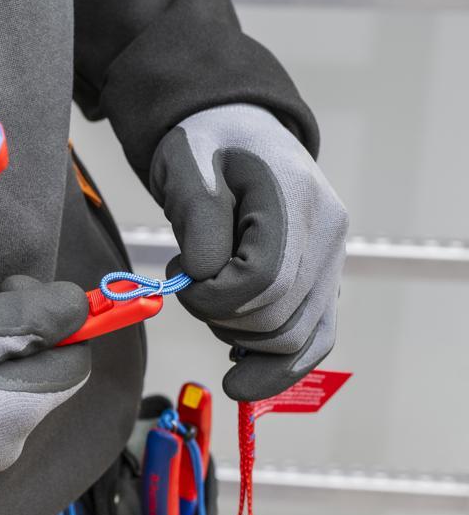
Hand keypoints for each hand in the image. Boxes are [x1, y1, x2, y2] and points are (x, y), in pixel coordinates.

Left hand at [150, 104, 347, 400]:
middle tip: (190, 285)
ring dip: (238, 338)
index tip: (183, 277)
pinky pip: (312, 343)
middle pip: (278, 320)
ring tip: (211, 300)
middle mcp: (328, 238)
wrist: (236, 136)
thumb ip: (198, 219)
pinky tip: (240, 378)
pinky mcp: (321, 288)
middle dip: (220, 318)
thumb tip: (206, 276)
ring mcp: (331, 266)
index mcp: (298, 201)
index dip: (213, 296)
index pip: (264, 280)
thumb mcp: (188, 165)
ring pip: (294, 341)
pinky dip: (275, 368)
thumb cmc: (208, 148)